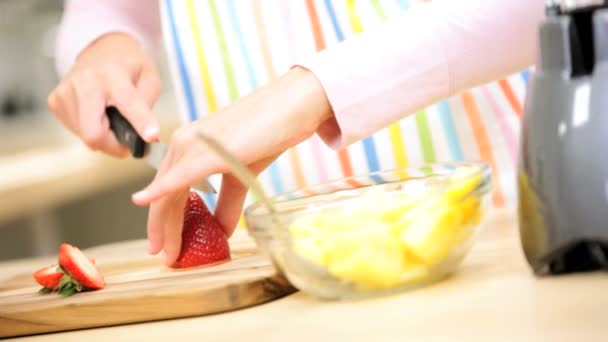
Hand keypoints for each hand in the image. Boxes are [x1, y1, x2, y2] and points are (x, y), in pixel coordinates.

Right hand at [47, 33, 161, 156]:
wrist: (100, 49)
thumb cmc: (129, 67)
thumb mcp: (150, 79)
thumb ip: (148, 105)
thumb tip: (145, 135)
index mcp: (113, 74)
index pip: (128, 102)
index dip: (141, 122)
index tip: (152, 136)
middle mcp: (85, 82)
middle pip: (94, 133)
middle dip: (113, 145)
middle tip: (127, 142)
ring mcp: (65, 92)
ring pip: (85, 136)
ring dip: (103, 136)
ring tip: (111, 118)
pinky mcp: (55, 101)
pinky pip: (76, 131)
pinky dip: (90, 129)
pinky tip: (96, 114)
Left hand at [131, 66, 333, 264]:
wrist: (293, 104)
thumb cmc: (271, 131)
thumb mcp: (243, 173)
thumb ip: (228, 202)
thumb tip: (221, 231)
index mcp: (190, 146)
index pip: (169, 189)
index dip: (165, 220)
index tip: (165, 245)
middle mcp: (183, 143)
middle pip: (163, 195)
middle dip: (162, 230)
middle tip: (165, 257)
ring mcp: (192, 145)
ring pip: (168, 194)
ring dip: (166, 227)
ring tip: (169, 254)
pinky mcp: (207, 151)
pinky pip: (177, 179)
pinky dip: (159, 194)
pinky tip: (144, 204)